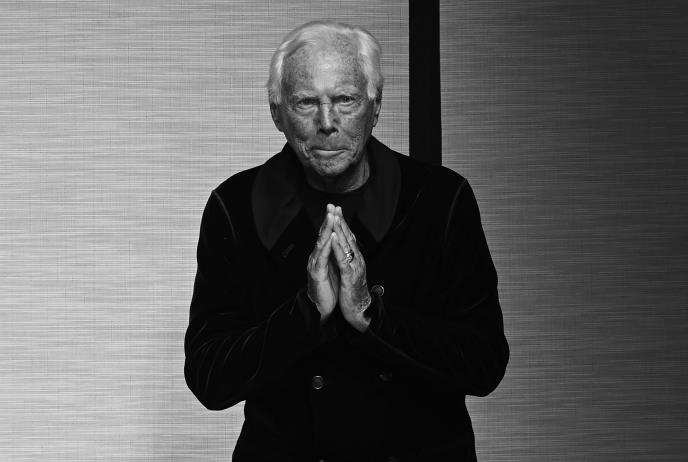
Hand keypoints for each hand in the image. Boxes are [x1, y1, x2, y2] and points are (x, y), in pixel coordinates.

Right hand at [306, 204, 339, 323]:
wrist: (322, 308)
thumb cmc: (328, 289)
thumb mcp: (331, 269)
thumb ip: (331, 256)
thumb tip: (335, 244)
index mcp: (321, 256)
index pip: (325, 235)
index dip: (330, 222)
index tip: (335, 208)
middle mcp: (316, 257)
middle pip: (322, 235)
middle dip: (327, 220)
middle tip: (331, 206)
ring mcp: (315, 265)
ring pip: (321, 244)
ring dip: (326, 229)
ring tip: (330, 217)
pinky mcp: (316, 273)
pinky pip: (322, 258)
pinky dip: (326, 247)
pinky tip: (329, 238)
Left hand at [330, 207, 371, 331]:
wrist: (359, 310)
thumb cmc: (353, 292)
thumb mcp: (349, 272)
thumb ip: (346, 260)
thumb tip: (341, 250)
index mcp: (355, 258)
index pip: (348, 237)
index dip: (342, 223)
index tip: (335, 210)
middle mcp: (357, 259)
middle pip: (348, 236)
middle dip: (340, 221)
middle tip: (333, 206)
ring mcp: (354, 266)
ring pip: (346, 244)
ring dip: (339, 229)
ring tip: (333, 216)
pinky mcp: (350, 275)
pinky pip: (342, 258)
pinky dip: (337, 246)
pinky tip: (332, 237)